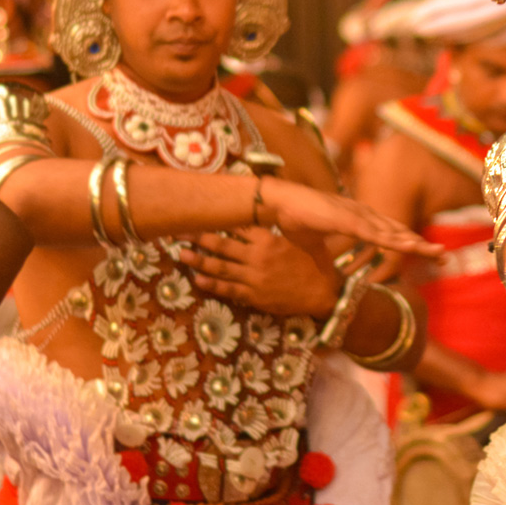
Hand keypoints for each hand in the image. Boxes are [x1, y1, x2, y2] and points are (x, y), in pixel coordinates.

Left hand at [179, 227, 338, 317]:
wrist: (324, 292)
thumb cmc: (317, 262)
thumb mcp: (304, 238)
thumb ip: (286, 227)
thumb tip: (277, 208)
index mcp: (269, 240)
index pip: (238, 227)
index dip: (219, 221)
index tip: (203, 214)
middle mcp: (258, 258)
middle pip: (222, 246)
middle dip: (199, 238)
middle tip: (181, 232)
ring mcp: (254, 278)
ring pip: (220, 267)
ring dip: (199, 260)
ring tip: (182, 254)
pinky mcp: (253, 296)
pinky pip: (227, 289)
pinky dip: (211, 283)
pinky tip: (198, 278)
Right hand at [262, 177, 443, 258]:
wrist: (278, 203)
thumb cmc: (295, 220)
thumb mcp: (317, 248)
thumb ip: (327, 261)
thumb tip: (331, 281)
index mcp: (359, 220)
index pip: (390, 232)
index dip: (409, 243)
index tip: (428, 253)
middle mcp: (363, 215)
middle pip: (398, 231)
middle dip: (422, 244)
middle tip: (444, 256)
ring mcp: (356, 215)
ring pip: (392, 232)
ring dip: (414, 243)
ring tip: (435, 252)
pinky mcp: (347, 219)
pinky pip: (374, 233)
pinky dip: (392, 240)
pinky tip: (407, 246)